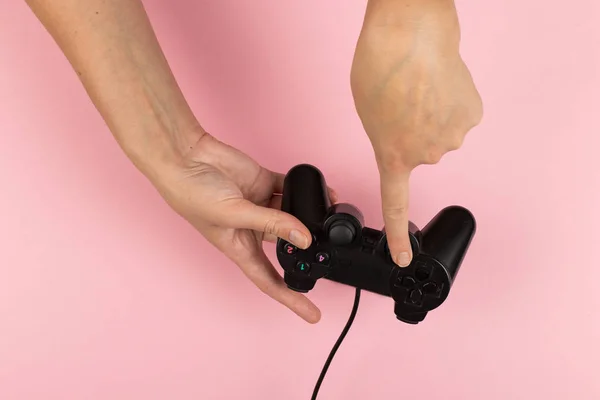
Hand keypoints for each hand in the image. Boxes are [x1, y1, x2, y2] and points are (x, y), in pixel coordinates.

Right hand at [152, 132, 336, 322]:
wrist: (185, 157)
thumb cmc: (193, 194)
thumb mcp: (234, 215)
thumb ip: (272, 223)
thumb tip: (304, 237)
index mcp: (239, 247)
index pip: (269, 280)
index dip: (290, 298)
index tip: (312, 314)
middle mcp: (251, 229)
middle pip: (286, 247)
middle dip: (307, 252)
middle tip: (331, 254)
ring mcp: (259, 205)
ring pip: (293, 215)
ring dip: (311, 216)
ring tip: (331, 218)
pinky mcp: (263, 182)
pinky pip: (290, 188)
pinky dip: (306, 189)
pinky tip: (324, 193)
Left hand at [350, 1, 482, 266]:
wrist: (411, 34)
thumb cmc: (379, 66)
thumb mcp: (366, 113)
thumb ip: (386, 137)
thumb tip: (411, 139)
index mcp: (393, 157)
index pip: (395, 207)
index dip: (398, 236)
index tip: (402, 260)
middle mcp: (426, 156)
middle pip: (421, 152)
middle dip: (413, 132)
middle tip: (404, 103)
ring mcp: (453, 137)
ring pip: (442, 133)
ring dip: (432, 116)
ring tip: (420, 90)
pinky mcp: (472, 116)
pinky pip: (459, 116)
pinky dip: (451, 105)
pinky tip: (440, 86)